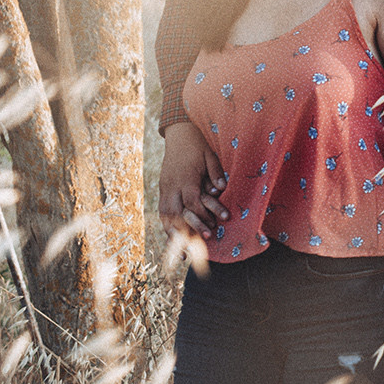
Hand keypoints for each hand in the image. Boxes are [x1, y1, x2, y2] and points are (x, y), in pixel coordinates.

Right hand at [159, 122, 226, 247]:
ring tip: (181, 250)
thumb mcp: (210, 155)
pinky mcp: (162, 188)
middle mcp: (172, 185)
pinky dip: (166, 224)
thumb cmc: (197, 145)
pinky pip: (161, 209)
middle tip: (196, 247)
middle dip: (186, 231)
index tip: (212, 229)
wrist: (178, 133)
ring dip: (172, 232)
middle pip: (175, 212)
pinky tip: (172, 237)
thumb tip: (221, 188)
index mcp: (186, 177)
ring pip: (165, 213)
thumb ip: (215, 172)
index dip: (201, 216)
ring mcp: (165, 187)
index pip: (192, 201)